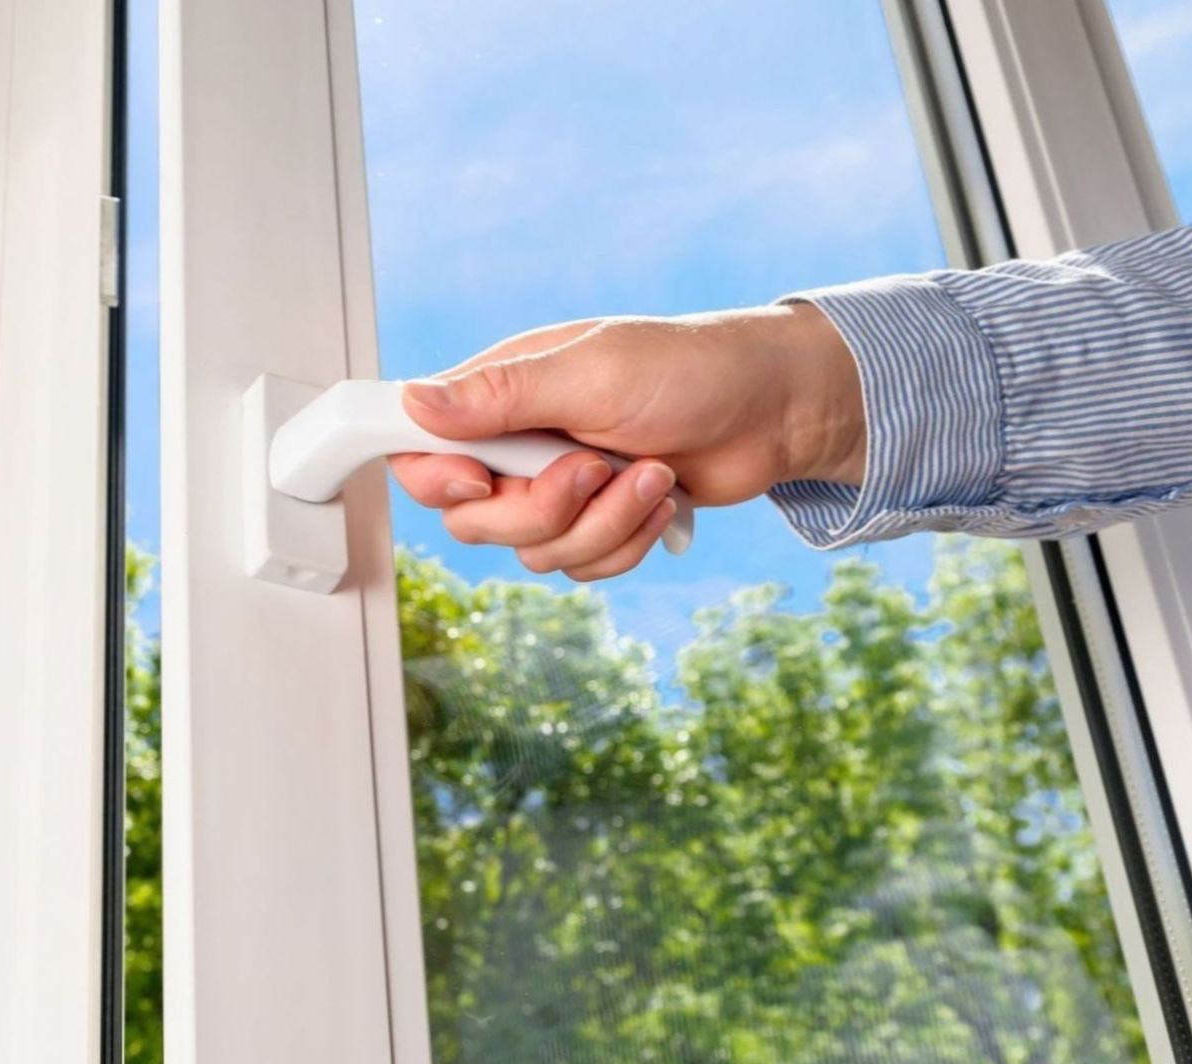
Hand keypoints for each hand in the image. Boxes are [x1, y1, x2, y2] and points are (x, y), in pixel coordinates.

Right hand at [390, 303, 862, 579]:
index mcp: (503, 392)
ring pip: (532, 551)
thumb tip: (415, 401)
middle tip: (592, 470)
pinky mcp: (598, 521)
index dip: (436, 478)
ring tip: (650, 474)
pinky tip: (661, 496)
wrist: (776, 410)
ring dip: (600, 524)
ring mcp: (558, 487)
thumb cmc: (692, 369)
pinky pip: (580, 566)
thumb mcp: (593, 374)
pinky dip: (625, 541)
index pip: (420, 446)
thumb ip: (500, 394)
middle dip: (540, 510)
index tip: (483, 480)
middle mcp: (519, 443)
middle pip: (471, 519)